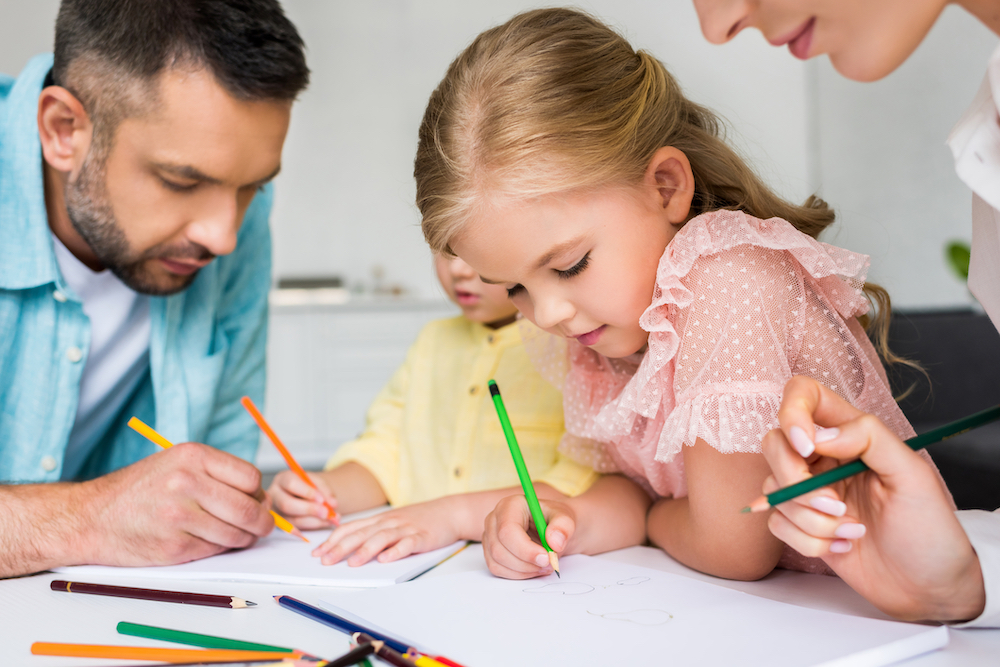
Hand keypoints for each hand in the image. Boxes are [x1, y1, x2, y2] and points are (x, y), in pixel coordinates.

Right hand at [77, 442, 273, 566]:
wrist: (92, 517)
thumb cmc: (139, 490)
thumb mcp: (176, 463)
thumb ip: (217, 474)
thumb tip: (261, 497)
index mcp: (192, 456)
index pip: (250, 478)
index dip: (258, 493)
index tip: (256, 500)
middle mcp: (186, 483)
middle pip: (249, 509)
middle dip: (262, 521)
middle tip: (263, 526)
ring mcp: (180, 516)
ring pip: (237, 533)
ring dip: (244, 538)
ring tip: (237, 534)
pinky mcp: (175, 546)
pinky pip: (216, 550)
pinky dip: (220, 548)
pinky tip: (209, 541)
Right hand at [268, 470, 337, 529]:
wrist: (309, 494)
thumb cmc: (310, 486)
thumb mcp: (318, 482)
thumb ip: (325, 491)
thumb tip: (332, 504)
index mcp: (283, 479)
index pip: (291, 484)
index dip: (307, 492)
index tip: (321, 499)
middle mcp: (275, 495)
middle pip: (287, 504)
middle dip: (309, 509)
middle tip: (326, 512)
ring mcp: (278, 512)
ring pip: (293, 520)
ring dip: (315, 520)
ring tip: (331, 517)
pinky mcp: (284, 525)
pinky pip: (299, 528)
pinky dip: (315, 525)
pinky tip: (326, 521)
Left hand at [311, 496, 463, 565]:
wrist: (450, 511)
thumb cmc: (419, 519)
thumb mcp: (393, 522)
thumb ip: (373, 532)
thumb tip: (349, 548)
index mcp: (380, 519)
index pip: (351, 527)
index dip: (333, 540)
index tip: (317, 553)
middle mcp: (389, 522)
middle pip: (361, 533)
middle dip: (341, 547)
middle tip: (326, 561)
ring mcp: (406, 528)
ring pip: (381, 538)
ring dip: (365, 550)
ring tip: (352, 563)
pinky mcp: (422, 536)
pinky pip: (407, 544)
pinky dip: (396, 551)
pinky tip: (386, 560)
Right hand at [482, 495, 573, 579]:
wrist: (552, 529)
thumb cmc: (554, 521)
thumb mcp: (565, 519)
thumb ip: (563, 527)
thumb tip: (554, 542)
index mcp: (510, 505)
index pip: (508, 531)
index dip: (525, 549)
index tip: (546, 558)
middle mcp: (494, 519)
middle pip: (499, 549)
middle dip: (526, 563)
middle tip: (549, 564)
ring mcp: (489, 536)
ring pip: (497, 562)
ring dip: (523, 571)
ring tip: (544, 566)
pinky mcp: (490, 551)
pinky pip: (497, 569)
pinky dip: (517, 575)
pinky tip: (533, 568)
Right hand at [762, 375, 985, 621]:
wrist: (926, 587)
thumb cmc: (928, 529)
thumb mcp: (912, 475)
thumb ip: (869, 438)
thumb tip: (819, 435)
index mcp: (851, 434)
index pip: (804, 395)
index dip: (792, 413)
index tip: (808, 447)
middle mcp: (824, 457)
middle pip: (774, 443)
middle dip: (795, 479)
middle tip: (835, 504)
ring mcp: (809, 491)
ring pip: (774, 489)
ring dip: (811, 518)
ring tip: (852, 530)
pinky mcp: (800, 524)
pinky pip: (777, 523)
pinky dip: (808, 540)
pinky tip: (843, 545)